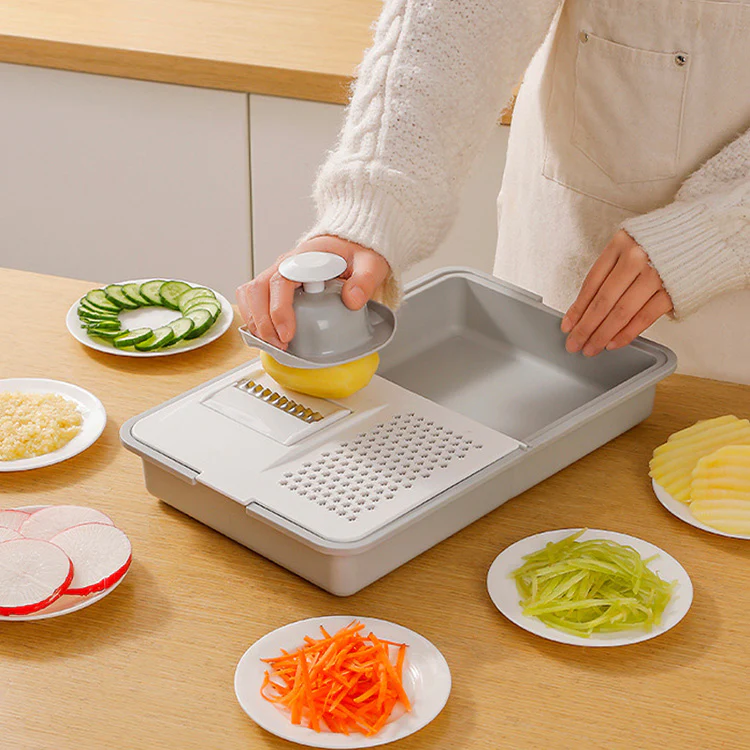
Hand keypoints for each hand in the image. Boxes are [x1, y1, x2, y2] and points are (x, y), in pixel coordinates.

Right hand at [236, 236, 390, 349]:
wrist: (348, 246)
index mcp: (304, 257)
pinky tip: (268, 337)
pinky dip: (255, 319)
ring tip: (273, 344)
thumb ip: (364, 279)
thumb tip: (352, 300)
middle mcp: (285, 264)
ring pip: (250, 294)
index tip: (287, 333)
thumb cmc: (355, 253)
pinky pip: (253, 300)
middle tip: (280, 345)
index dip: (279, 309)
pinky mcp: (275, 286)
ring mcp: (277, 274)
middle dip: (263, 322)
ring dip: (256, 322)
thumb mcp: (370, 263)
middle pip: (258, 289)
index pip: (280, 280)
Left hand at [561, 230, 672, 355]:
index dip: (577, 308)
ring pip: (620, 312)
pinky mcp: (673, 290)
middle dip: (585, 326)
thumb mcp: (630, 245)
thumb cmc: (664, 241)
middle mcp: (636, 258)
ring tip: (591, 347)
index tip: (568, 325)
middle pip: (603, 300)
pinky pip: (643, 317)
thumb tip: (587, 306)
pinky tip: (613, 343)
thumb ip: (611, 270)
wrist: (706, 234)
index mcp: (620, 244)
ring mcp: (656, 274)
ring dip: (602, 334)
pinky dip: (626, 333)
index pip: (592, 282)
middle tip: (574, 343)